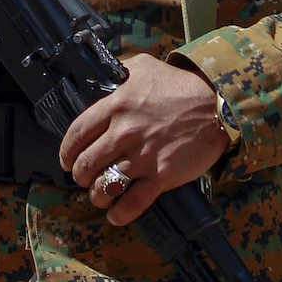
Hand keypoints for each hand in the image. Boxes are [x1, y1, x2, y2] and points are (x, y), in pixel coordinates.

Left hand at [58, 53, 228, 224]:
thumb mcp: (143, 66)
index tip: (66, 159)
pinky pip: (132, 203)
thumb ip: (119, 71)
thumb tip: (102, 76)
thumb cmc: (180, 86)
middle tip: (83, 177)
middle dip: (80, 175)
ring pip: (105, 186)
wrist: (215, 106)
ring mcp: (143, 156)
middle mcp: (125, 131)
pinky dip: (120, 214)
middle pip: (86, 164)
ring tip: (99, 195)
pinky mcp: (161, 175)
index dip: (66, 151)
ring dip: (97, 195)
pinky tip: (115, 214)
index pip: (77, 133)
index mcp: (116, 105)